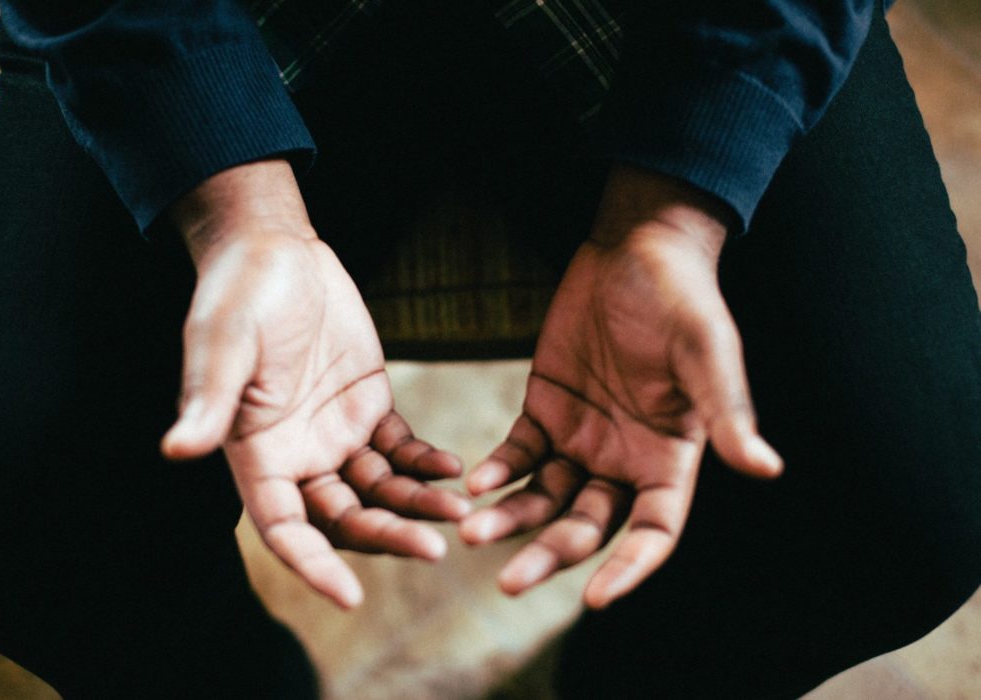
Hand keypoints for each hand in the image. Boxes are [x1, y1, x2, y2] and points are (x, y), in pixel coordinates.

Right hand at [160, 161, 468, 607]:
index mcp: (256, 454)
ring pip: (380, 491)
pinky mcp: (368, 406)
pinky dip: (426, 463)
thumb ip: (211, 399)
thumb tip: (177, 448)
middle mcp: (297, 456)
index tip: (350, 597)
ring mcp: (335, 434)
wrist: (277, 251)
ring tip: (462, 511)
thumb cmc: (238, 294)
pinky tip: (454, 468)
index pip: (283, 528)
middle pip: (343, 519)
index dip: (312, 565)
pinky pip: (401, 449)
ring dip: (418, 505)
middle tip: (435, 550)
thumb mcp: (223, 342)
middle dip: (387, 537)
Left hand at [460, 167, 781, 608]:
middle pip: (588, 526)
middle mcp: (625, 459)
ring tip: (473, 534)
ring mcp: (582, 437)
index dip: (629, 567)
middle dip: (550, 555)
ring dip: (512, 519)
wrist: (637, 249)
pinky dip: (499, 470)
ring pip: (545, 497)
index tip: (595, 598)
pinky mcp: (545, 409)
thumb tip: (766, 467)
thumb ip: (726, 412)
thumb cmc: (684, 299)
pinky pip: (519, 453)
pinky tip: (476, 482)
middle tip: (507, 583)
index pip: (654, 531)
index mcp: (671, 457)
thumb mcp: (707, 352)